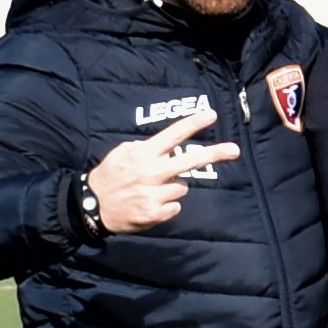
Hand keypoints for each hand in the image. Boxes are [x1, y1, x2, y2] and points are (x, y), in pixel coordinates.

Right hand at [82, 116, 225, 231]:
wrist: (92, 207)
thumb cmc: (109, 177)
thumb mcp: (121, 154)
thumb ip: (143, 148)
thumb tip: (165, 147)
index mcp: (143, 155)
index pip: (172, 135)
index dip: (192, 124)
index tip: (211, 115)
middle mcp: (152, 173)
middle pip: (190, 161)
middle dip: (215, 154)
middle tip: (234, 150)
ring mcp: (155, 194)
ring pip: (182, 187)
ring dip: (172, 188)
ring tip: (151, 190)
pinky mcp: (156, 212)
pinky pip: (176, 206)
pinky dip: (166, 205)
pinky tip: (149, 203)